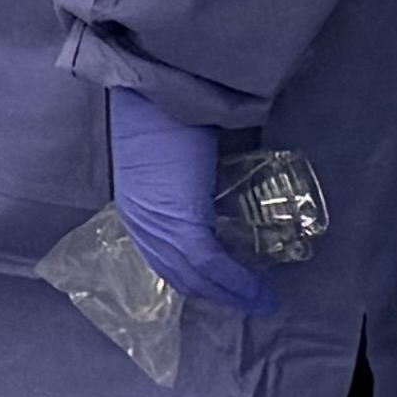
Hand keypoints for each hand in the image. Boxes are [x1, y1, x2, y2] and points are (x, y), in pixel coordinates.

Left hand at [105, 87, 279, 315]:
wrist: (160, 95)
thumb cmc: (170, 118)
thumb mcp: (176, 165)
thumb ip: (192, 187)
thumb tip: (225, 197)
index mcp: (138, 209)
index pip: (165, 259)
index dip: (195, 279)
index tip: (222, 290)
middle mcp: (142, 223)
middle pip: (179, 274)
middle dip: (214, 293)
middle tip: (246, 302)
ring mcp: (158, 225)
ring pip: (195, 276)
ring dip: (228, 292)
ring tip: (258, 300)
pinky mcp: (180, 223)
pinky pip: (211, 265)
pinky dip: (236, 281)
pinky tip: (257, 291)